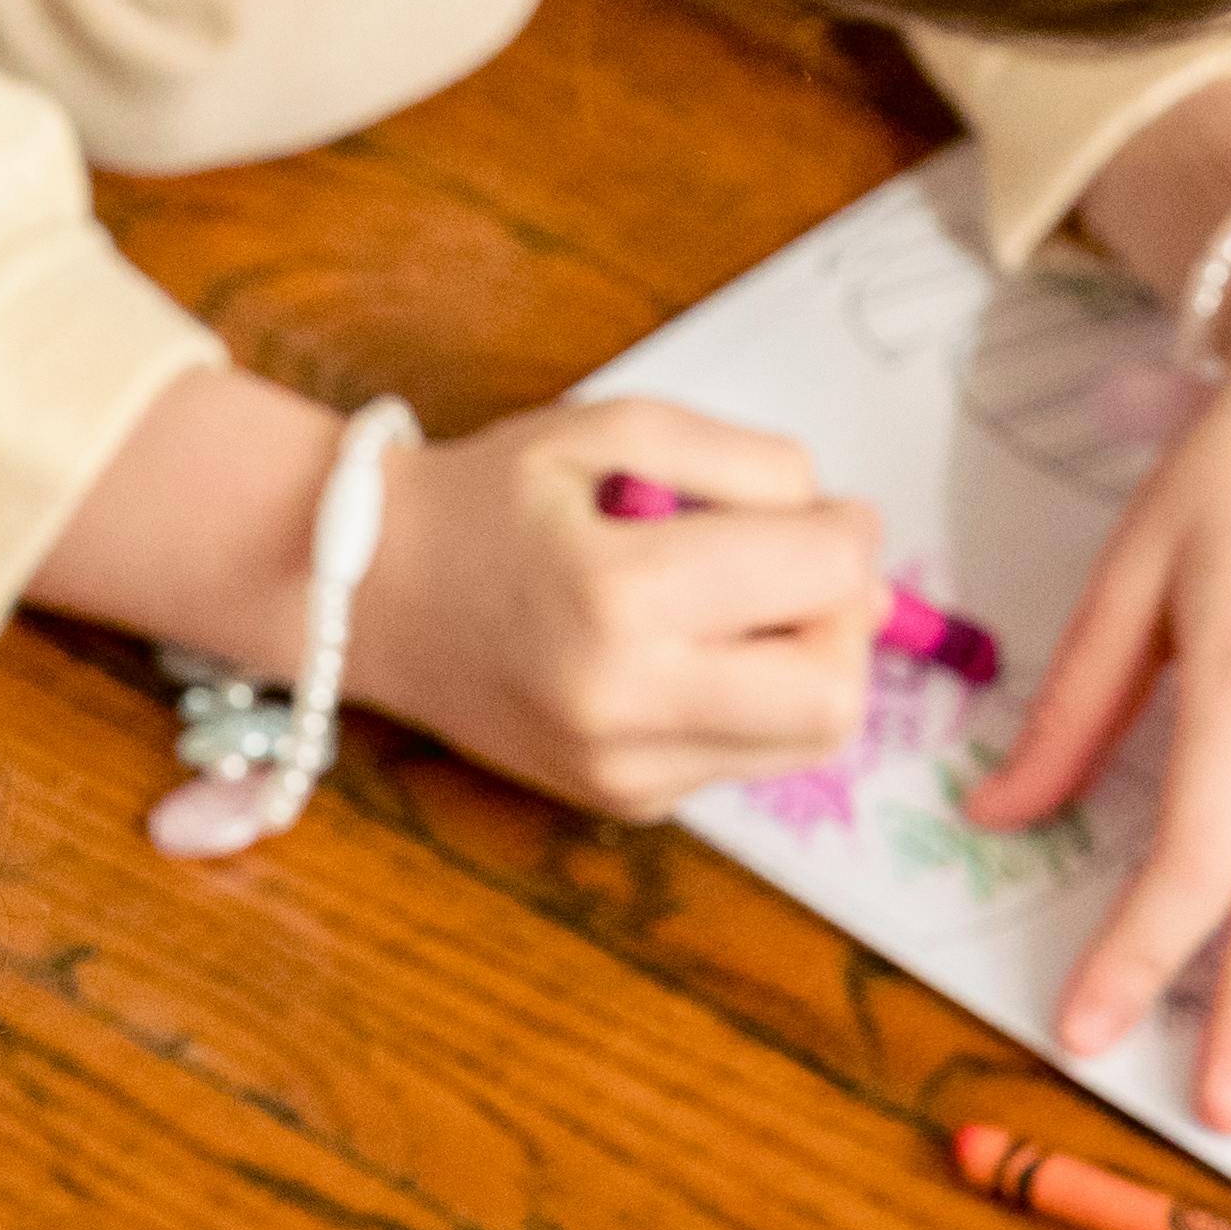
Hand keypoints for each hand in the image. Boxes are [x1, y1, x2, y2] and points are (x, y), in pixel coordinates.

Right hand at [343, 394, 884, 815]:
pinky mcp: (624, 801)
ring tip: (744, 616)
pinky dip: (750, 705)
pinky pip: (746, 759)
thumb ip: (754, 466)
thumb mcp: (618, 428)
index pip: (824, 575)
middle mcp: (622, 702)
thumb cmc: (494, 498)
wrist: (373, 596)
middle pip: (835, 694)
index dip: (848, 531)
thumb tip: (857, 548)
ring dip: (810, 670)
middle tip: (795, 575)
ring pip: (809, 743)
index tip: (821, 511)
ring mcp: (621, 769)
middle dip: (844, 623)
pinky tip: (688, 658)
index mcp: (620, 593)